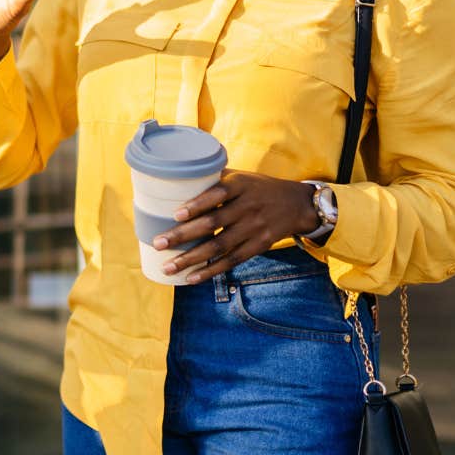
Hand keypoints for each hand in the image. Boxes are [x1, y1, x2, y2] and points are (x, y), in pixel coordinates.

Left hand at [153, 171, 323, 283]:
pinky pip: (232, 261)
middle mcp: (248, 207)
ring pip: (219, 246)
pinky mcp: (259, 246)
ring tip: (168, 266)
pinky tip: (191, 277)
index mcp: (240, 185)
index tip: (175, 214)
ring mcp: (254, 228)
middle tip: (158, 243)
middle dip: (184, 235)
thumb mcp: (240, 176)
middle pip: (213, 223)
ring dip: (191, 259)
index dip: (197, 205)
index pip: (217, 194)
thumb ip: (212, 179)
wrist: (295, 204)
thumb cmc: (256, 187)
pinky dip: (210, 270)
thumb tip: (173, 182)